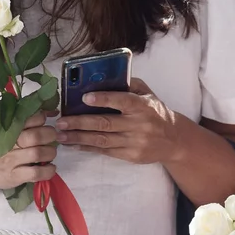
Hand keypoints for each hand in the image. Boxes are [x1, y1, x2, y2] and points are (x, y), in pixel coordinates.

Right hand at [0, 113, 57, 189]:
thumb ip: (17, 118)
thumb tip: (47, 111)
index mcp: (7, 128)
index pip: (31, 118)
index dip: (42, 119)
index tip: (43, 123)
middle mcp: (10, 143)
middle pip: (37, 136)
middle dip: (50, 135)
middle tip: (51, 138)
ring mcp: (11, 161)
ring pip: (38, 154)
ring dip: (50, 152)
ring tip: (49, 153)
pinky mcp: (13, 176)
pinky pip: (35, 174)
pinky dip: (48, 171)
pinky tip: (50, 168)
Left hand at [54, 78, 179, 163]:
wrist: (174, 140)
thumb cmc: (154, 111)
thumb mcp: (147, 94)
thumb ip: (128, 85)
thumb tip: (102, 77)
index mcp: (142, 106)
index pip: (122, 101)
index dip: (104, 99)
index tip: (85, 97)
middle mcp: (138, 124)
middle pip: (105, 123)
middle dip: (80, 123)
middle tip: (61, 121)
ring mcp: (134, 142)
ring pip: (102, 140)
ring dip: (78, 138)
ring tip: (60, 136)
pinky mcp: (131, 156)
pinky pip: (105, 152)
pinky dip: (87, 148)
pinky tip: (73, 144)